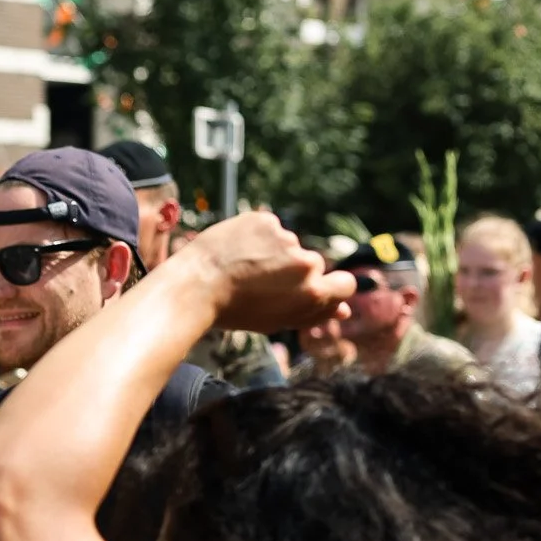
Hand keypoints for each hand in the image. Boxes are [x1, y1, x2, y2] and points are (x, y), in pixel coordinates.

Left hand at [178, 212, 353, 335]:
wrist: (194, 287)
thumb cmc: (233, 311)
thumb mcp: (276, 320)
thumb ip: (312, 313)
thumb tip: (343, 311)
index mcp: (313, 293)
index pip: (345, 284)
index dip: (331, 286)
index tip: (313, 286)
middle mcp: (306, 264)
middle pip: (313, 263)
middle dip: (294, 270)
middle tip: (261, 281)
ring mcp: (287, 239)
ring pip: (288, 245)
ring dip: (273, 251)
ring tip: (242, 266)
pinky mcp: (266, 220)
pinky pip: (268, 228)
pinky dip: (256, 235)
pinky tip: (235, 250)